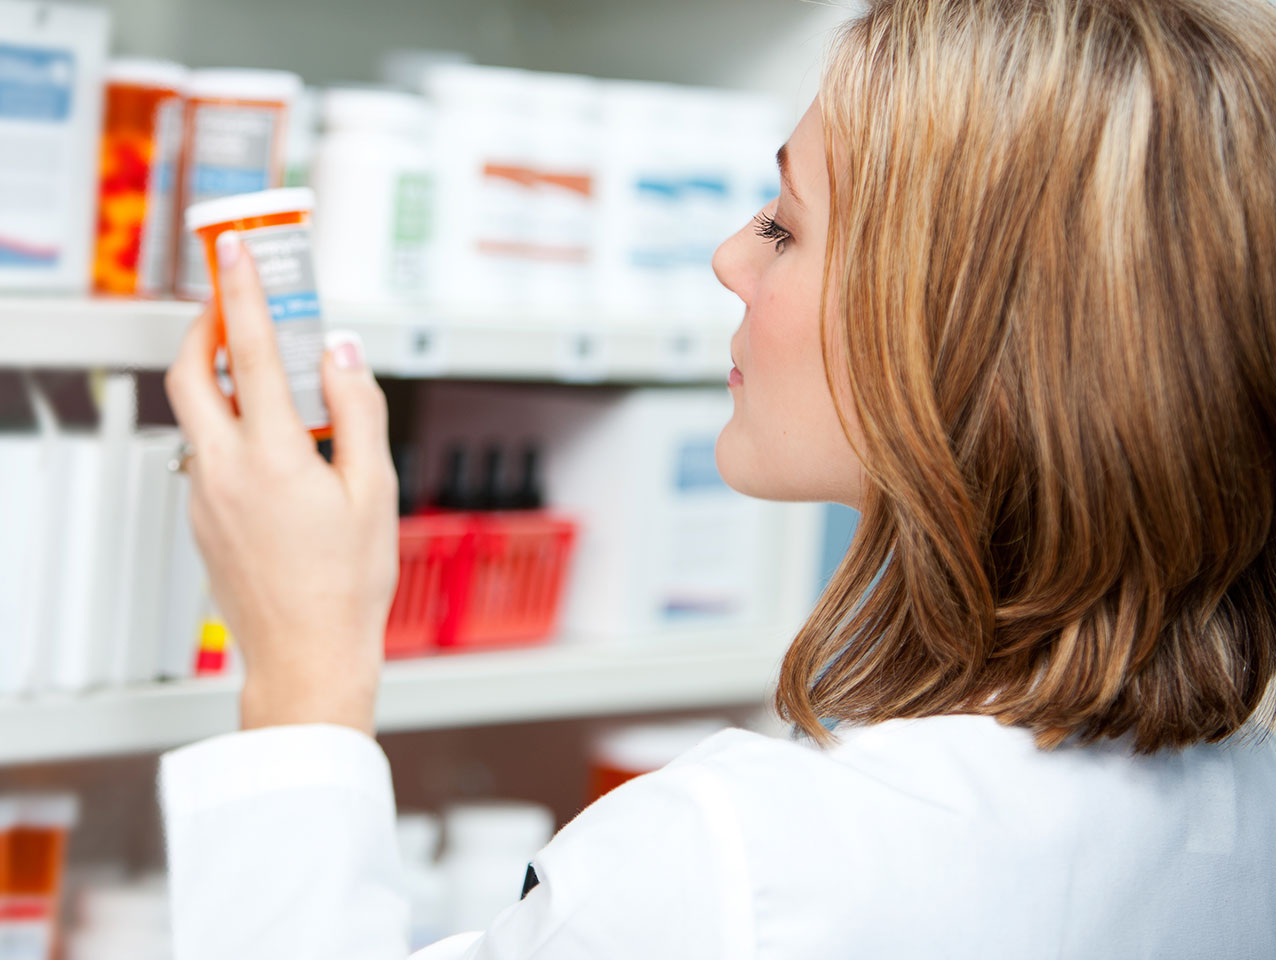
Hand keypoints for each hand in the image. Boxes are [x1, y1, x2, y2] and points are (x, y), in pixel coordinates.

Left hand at [165, 233, 398, 736]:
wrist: (307, 656)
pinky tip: (270, 443)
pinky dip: (227, 424)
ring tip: (262, 370)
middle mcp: (224, 468)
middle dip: (203, 325)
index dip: (243, 291)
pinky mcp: (201, 518)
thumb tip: (342, 353)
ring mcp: (204, 495)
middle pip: (189, 371)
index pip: (250, 350)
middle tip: (234, 303)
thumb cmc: (346, 585)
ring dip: (215, 375)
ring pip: (193, 412)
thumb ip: (357, 411)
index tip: (236, 249)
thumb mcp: (373, 489)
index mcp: (272, 455)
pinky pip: (205, 452)